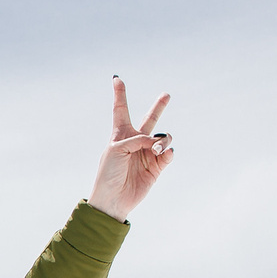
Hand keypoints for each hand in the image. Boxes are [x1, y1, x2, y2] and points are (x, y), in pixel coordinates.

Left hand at [87, 79, 171, 219]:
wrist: (114, 199)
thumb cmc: (108, 174)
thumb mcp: (116, 150)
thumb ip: (137, 139)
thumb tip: (157, 141)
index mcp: (120, 135)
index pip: (121, 110)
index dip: (120, 94)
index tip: (117, 78)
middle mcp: (135, 141)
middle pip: (150, 119)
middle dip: (159, 107)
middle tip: (166, 95)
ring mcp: (147, 153)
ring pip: (163, 137)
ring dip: (162, 139)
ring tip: (156, 148)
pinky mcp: (157, 166)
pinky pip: (168, 153)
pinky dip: (168, 151)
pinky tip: (163, 153)